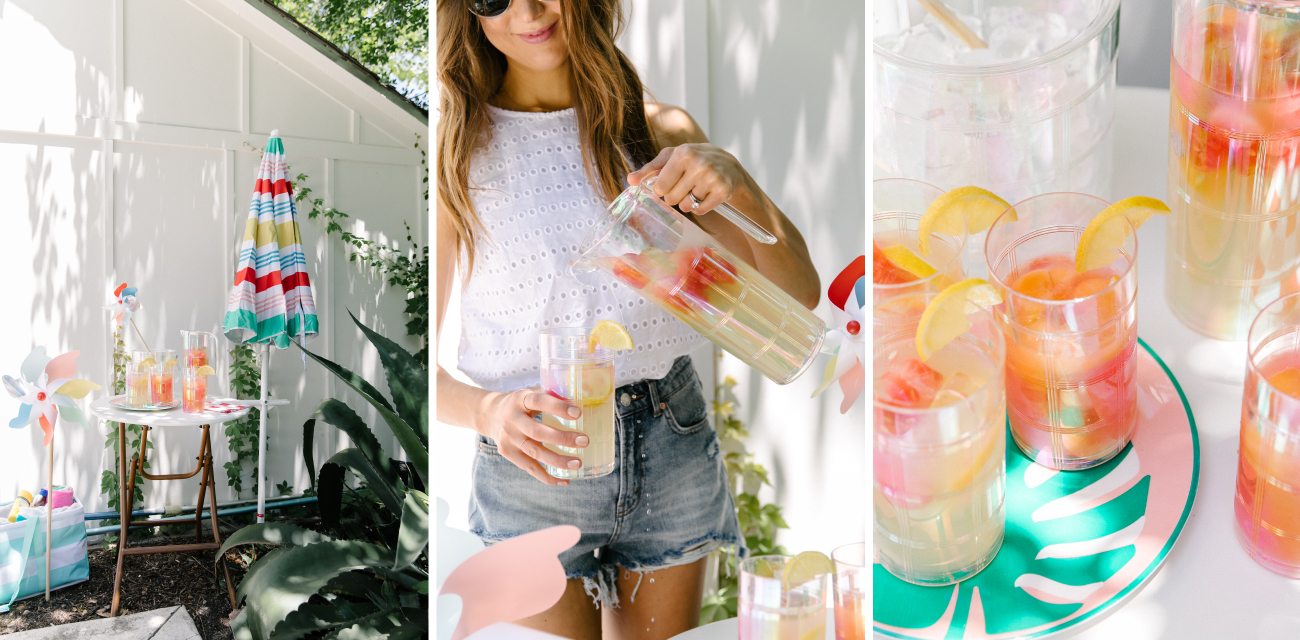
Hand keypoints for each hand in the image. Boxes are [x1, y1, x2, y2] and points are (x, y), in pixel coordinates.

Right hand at [480, 388, 588, 485]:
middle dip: (562, 439)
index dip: (558, 408)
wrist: (490, 414)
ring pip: (534, 452)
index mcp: (520, 399)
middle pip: (537, 432)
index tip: (578, 413)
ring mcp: (508, 438)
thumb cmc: (520, 403)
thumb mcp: (530, 392)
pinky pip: (529, 467)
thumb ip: (552, 393)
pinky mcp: (508, 453)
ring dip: (557, 460)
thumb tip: (585, 396)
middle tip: (584, 441)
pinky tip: (564, 480)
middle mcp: (512, 419)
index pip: (539, 402)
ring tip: (577, 463)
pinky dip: (547, 476)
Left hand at [627, 144, 745, 215]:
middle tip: (684, 186)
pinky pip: (700, 211)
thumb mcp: (673, 157)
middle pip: (672, 198)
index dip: (662, 188)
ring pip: (686, 206)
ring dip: (688, 202)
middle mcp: (699, 164)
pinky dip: (700, 207)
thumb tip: (631, 180)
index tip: (669, 183)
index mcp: (683, 153)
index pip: (660, 186)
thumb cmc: (695, 159)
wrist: (728, 165)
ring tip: (696, 189)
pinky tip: (705, 195)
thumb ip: (651, 168)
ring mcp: (712, 178)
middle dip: (675, 196)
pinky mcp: (723, 191)